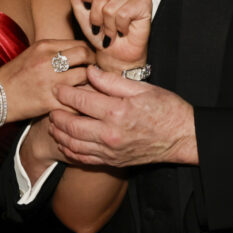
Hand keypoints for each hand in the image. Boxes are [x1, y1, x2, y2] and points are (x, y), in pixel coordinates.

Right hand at [0, 38, 94, 123]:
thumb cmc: (13, 75)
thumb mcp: (32, 53)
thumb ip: (54, 50)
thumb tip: (79, 53)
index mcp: (44, 46)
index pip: (79, 44)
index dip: (89, 53)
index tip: (90, 61)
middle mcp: (48, 61)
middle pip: (85, 56)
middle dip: (94, 65)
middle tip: (94, 73)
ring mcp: (49, 81)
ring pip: (85, 78)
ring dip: (89, 84)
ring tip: (88, 89)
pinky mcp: (49, 101)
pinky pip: (75, 101)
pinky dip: (80, 103)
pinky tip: (79, 104)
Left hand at [49, 65, 198, 166]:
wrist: (182, 137)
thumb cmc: (166, 109)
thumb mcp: (141, 88)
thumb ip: (112, 81)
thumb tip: (90, 71)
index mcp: (117, 112)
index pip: (81, 100)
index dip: (65, 92)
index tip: (57, 86)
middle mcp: (110, 134)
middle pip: (72, 125)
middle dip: (56, 115)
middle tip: (50, 106)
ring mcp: (110, 151)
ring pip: (74, 144)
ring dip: (59, 134)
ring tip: (52, 123)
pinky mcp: (112, 161)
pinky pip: (84, 158)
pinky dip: (70, 151)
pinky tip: (64, 142)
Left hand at [68, 0, 151, 72]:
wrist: (112, 53)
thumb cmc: (98, 31)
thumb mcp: (79, 10)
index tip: (89, 8)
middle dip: (96, 14)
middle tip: (102, 24)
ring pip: (111, 6)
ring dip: (108, 24)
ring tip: (113, 28)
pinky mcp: (145, 1)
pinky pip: (123, 14)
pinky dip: (120, 27)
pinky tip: (124, 29)